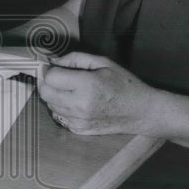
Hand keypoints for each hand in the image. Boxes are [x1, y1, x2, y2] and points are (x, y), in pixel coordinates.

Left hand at [37, 52, 155, 135]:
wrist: (142, 112)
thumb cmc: (125, 83)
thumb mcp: (103, 62)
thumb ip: (75, 59)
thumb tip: (54, 62)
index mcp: (86, 85)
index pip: (51, 77)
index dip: (49, 70)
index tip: (53, 66)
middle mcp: (80, 105)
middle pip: (46, 93)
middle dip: (46, 82)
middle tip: (55, 76)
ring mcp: (79, 120)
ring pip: (50, 106)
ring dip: (53, 95)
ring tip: (68, 88)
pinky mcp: (80, 130)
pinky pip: (59, 116)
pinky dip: (62, 108)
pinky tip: (75, 101)